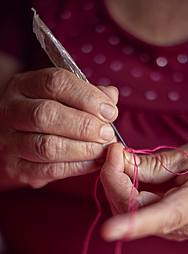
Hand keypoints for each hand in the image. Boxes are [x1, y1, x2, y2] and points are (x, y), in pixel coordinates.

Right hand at [0, 68, 117, 188]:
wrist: (16, 142)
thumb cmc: (45, 116)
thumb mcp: (61, 97)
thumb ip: (86, 94)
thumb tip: (110, 96)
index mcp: (22, 86)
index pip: (55, 83)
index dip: (87, 97)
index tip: (110, 111)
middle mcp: (10, 110)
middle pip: (47, 114)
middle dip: (85, 125)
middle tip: (107, 133)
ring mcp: (9, 141)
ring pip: (48, 146)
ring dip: (83, 149)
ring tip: (103, 149)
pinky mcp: (16, 168)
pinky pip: (50, 170)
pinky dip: (78, 167)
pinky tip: (95, 162)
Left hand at [100, 142, 187, 240]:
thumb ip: (155, 163)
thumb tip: (121, 161)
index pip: (162, 218)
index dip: (132, 225)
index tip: (107, 231)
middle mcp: (184, 226)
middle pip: (135, 211)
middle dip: (114, 181)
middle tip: (115, 152)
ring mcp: (176, 231)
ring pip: (132, 213)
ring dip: (118, 186)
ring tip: (122, 159)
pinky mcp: (169, 228)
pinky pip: (139, 213)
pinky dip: (127, 192)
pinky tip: (130, 175)